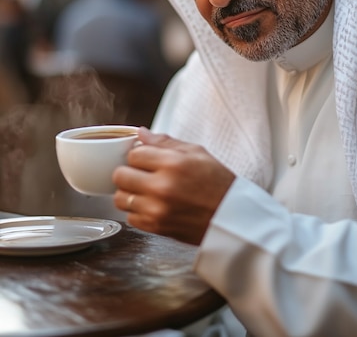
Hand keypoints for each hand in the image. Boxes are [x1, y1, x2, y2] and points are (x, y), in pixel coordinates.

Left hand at [112, 127, 235, 244]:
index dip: (139, 154)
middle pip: (120, 175)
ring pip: (120, 198)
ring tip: (145, 190)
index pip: (134, 154)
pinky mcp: (156, 227)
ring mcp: (157, 209)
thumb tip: (141, 133)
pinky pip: (130, 218)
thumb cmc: (218, 184)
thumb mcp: (197, 153)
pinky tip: (152, 205)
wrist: (232, 217)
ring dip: (129, 192)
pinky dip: (137, 211)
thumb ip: (165, 142)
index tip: (147, 158)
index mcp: (173, 163)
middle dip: (129, 171)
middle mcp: (162, 187)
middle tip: (141, 173)